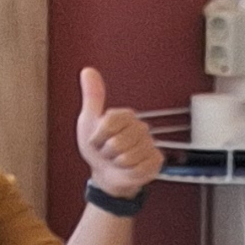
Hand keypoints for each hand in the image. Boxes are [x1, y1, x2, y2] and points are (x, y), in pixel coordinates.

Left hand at [77, 67, 162, 198]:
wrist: (106, 174)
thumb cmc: (98, 148)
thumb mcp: (89, 121)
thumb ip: (92, 96)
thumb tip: (88, 70)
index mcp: (125, 116)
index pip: (108, 124)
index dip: (97, 137)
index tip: (97, 139)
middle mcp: (140, 127)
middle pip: (116, 143)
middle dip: (106, 152)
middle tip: (108, 151)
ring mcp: (150, 144)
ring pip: (126, 157)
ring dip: (117, 163)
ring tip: (118, 160)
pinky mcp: (156, 160)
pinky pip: (137, 168)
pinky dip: (129, 171)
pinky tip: (130, 167)